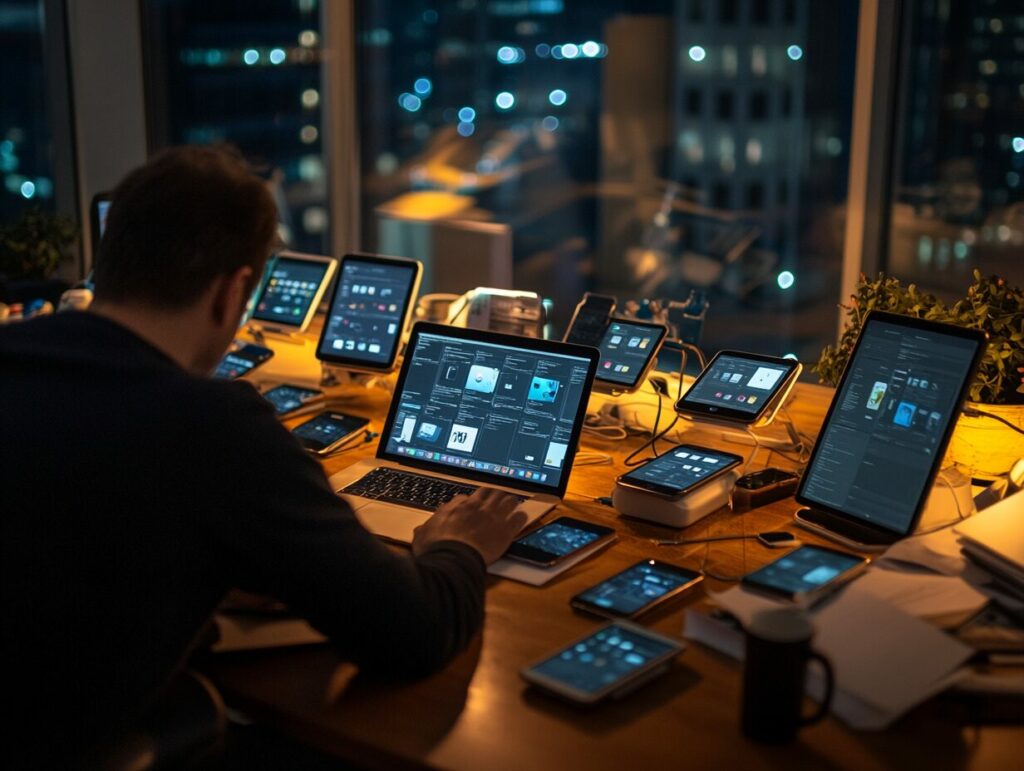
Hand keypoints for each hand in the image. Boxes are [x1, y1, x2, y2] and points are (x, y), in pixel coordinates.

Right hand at [412, 487, 526, 564]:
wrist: (453, 560)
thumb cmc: (436, 548)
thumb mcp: (422, 536)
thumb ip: (424, 530)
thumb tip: (421, 530)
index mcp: (457, 507)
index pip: (467, 497)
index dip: (471, 501)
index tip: (473, 506)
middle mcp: (477, 507)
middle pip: (490, 493)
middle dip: (493, 495)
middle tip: (496, 500)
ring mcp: (493, 517)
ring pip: (507, 500)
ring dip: (510, 502)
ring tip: (512, 504)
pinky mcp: (506, 531)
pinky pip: (519, 517)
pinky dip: (521, 517)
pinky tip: (521, 518)